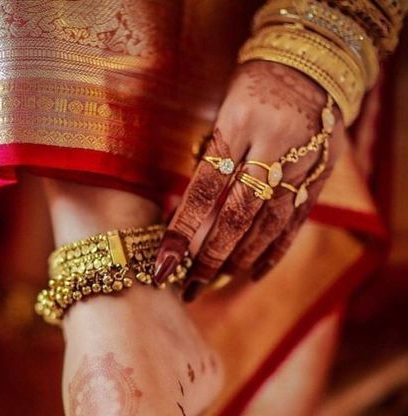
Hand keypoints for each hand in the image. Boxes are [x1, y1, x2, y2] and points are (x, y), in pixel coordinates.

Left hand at [154, 60, 344, 299]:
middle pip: (238, 216)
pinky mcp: (319, 177)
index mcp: (240, 123)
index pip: (204, 189)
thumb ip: (210, 159)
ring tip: (215, 279)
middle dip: (210, 257)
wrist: (312, 63)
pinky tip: (254, 273)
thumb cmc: (253, 88)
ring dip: (239, 258)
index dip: (182, 231)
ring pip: (267, 226)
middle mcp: (273, 147)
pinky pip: (295, 223)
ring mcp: (301, 164)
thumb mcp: (223, 111)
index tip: (163, 265)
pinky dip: (274, 251)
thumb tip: (185, 217)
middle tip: (190, 286)